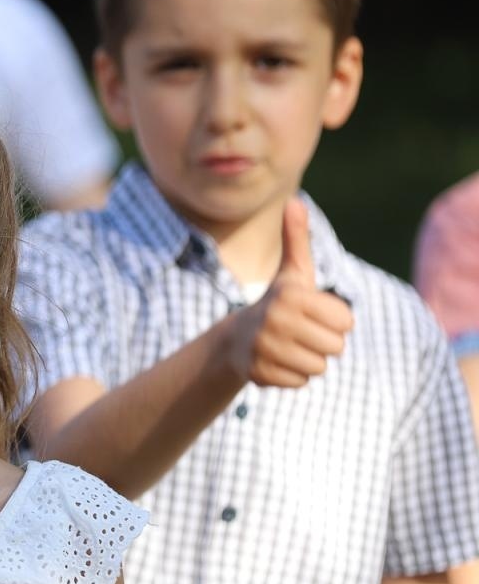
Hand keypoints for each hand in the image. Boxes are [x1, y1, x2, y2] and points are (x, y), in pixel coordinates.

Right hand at [228, 199, 354, 387]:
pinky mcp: (259, 373)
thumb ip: (297, 238)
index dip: (335, 321)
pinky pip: (300, 382)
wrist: (236, 339)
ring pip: (319, 367)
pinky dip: (292, 376)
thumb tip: (294, 201)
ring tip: (289, 348)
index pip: (346, 322)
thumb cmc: (278, 303)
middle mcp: (276, 321)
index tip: (312, 314)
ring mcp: (265, 348)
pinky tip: (278, 362)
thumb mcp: (292, 272)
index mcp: (291, 296)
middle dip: (323, 343)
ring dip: (309, 360)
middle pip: (336, 347)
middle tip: (301, 334)